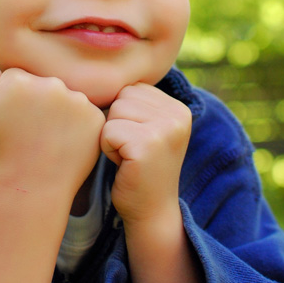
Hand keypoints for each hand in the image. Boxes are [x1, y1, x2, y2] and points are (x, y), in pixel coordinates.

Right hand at [0, 68, 104, 202]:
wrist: (31, 186)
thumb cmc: (0, 154)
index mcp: (19, 80)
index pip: (16, 79)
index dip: (12, 101)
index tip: (12, 122)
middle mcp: (50, 83)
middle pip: (42, 85)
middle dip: (36, 103)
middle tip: (30, 133)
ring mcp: (77, 100)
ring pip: (65, 98)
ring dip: (59, 112)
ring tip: (48, 140)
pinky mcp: (95, 117)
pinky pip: (84, 114)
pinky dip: (78, 126)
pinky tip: (65, 143)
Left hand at [100, 83, 191, 225]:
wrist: (151, 211)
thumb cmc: (140, 168)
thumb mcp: (148, 128)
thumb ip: (139, 103)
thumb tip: (105, 71)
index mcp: (178, 107)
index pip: (131, 89)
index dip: (124, 116)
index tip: (138, 140)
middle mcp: (177, 115)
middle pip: (121, 98)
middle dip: (116, 124)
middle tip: (132, 151)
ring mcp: (165, 130)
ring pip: (113, 113)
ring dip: (111, 137)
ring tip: (129, 157)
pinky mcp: (147, 145)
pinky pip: (107, 132)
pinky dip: (108, 150)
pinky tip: (125, 165)